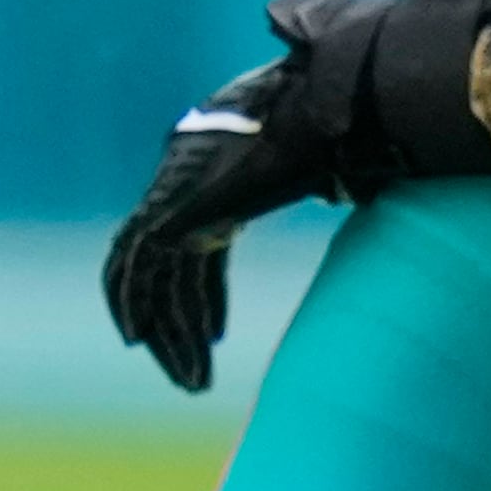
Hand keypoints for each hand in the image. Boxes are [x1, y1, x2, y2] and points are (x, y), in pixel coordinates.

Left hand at [100, 0, 490, 389]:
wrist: (331, 110)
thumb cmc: (345, 133)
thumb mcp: (335, 171)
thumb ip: (335, 185)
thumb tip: (355, 192)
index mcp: (224, 183)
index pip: (198, 252)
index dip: (204, 299)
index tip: (215, 338)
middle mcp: (192, 188)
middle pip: (169, 271)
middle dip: (179, 326)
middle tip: (192, 376)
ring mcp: (179, 194)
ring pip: (152, 277)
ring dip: (167, 331)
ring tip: (188, 381)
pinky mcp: (176, 204)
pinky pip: (139, 265)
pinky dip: (135, 303)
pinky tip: (143, 343)